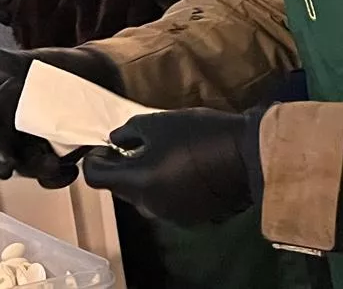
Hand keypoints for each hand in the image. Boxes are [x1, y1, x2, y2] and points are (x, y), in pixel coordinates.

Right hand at [0, 47, 121, 187]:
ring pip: (25, 166)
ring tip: (52, 164)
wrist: (102, 77)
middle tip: (5, 167)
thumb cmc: (64, 66)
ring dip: (34, 170)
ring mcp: (36, 143)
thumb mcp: (42, 61)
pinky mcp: (58, 155)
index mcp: (4, 104)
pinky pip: (51, 175)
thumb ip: (19, 61)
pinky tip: (71, 170)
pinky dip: (58, 178)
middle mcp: (15, 127)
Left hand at [82, 108, 262, 224]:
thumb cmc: (198, 135)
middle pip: (119, 188)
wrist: (248, 156)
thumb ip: (127, 133)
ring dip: (144, 178)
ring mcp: (172, 216)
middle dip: (120, 167)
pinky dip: (165, 188)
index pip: (95, 178)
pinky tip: (182, 169)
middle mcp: (150, 207)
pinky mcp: (192, 218)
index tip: (105, 146)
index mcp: (137, 184)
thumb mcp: (155, 123)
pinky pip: (166, 203)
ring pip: (143, 197)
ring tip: (161, 155)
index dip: (94, 159)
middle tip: (133, 146)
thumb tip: (114, 142)